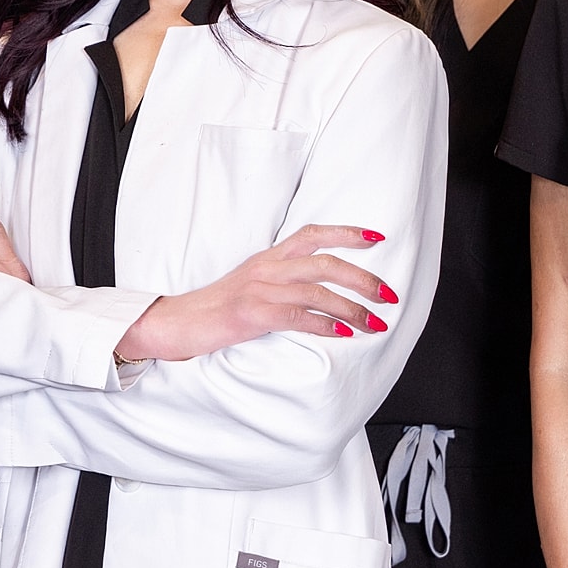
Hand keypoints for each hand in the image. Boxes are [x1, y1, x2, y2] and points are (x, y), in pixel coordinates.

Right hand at [114, 224, 393, 361]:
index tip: (377, 238)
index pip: (313, 234)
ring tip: (377, 322)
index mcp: (268, 257)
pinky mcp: (253, 313)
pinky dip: (327, 325)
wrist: (178, 322)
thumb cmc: (216, 309)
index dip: (347, 233)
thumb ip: (281, 280)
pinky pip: (299, 316)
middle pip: (326, 262)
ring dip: (353, 308)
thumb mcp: (250, 284)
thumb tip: (320, 291)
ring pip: (318, 291)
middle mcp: (267, 267)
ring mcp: (259, 289)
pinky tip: (345, 333)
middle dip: (363, 277)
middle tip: (389, 294)